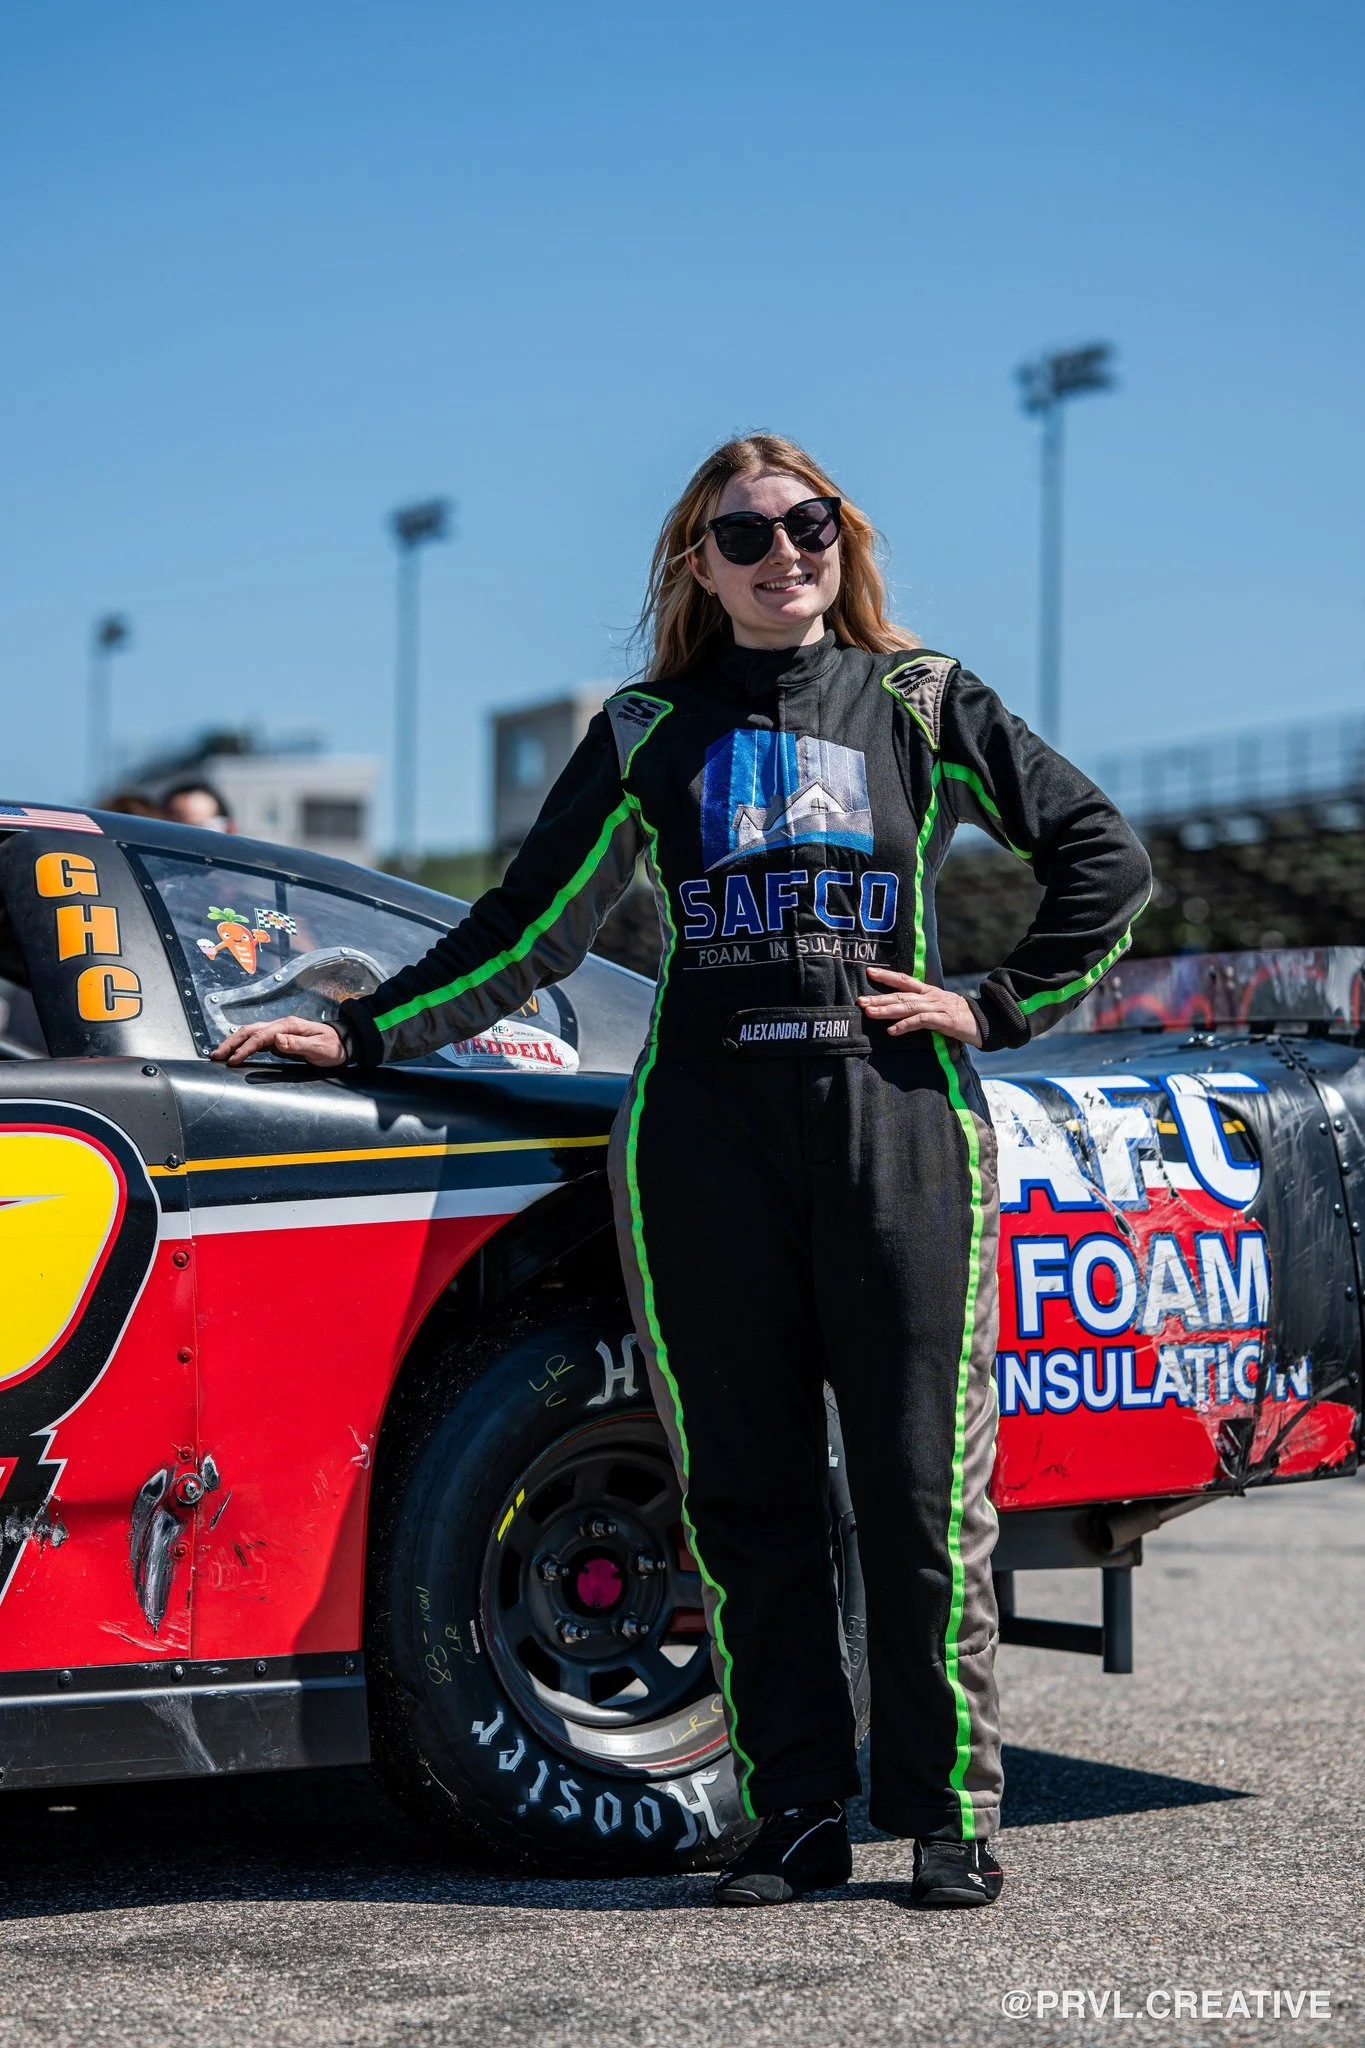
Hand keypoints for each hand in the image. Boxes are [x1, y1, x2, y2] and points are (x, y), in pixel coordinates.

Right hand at [210, 1015, 346, 1066]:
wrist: (342, 1044)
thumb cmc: (332, 1047)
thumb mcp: (319, 1048)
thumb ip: (297, 1045)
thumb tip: (276, 1040)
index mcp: (288, 1026)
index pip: (261, 1036)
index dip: (246, 1048)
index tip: (234, 1060)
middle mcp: (281, 1026)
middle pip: (250, 1031)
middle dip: (231, 1043)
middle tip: (215, 1055)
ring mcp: (279, 1032)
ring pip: (250, 1035)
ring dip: (234, 1044)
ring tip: (218, 1055)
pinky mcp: (279, 1039)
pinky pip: (257, 1041)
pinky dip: (243, 1046)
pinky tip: (235, 1054)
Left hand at [856, 970, 982, 1044]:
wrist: (985, 1021)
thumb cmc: (959, 1016)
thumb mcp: (939, 1006)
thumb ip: (922, 1007)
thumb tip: (903, 1009)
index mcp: (928, 991)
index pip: (904, 980)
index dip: (887, 975)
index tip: (869, 972)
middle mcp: (930, 996)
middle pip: (900, 994)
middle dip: (879, 997)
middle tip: (860, 1001)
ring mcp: (936, 1007)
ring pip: (907, 1006)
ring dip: (887, 1010)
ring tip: (870, 1013)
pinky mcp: (942, 1020)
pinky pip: (920, 1021)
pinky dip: (905, 1026)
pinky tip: (892, 1031)